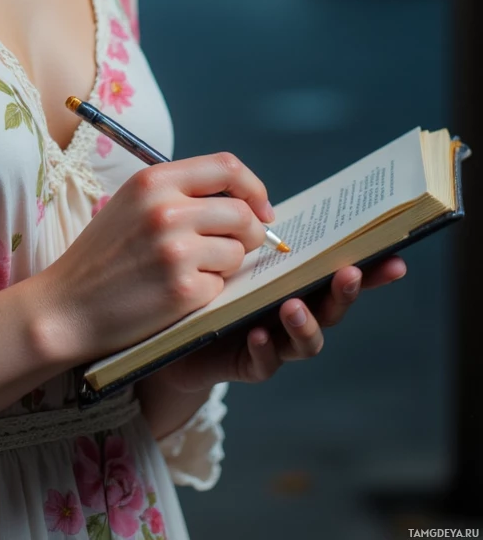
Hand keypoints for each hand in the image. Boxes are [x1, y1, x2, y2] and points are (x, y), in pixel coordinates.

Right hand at [40, 151, 272, 366]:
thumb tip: (243, 201)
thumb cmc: (104, 255)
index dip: (253, 186)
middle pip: (242, 212)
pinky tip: (178, 294)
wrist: (67, 306)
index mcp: (153, 180)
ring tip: (194, 270)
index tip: (260, 207)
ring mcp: (176, 250)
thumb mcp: (133, 204)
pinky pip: (222, 285)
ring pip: (237, 251)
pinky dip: (209, 291)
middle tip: (240, 247)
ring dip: (227, 264)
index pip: (226, 167)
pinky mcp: (183, 289)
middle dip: (251, 232)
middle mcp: (166, 210)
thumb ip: (181, 194)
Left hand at [155, 254, 408, 396]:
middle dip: (343, 293)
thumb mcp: (235, 254)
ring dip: (304, 324)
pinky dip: (265, 350)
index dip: (371, 270)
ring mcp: (276, 342)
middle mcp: (294, 314)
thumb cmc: (212, 283)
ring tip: (293, 306)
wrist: (176, 329)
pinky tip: (258, 335)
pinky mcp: (247, 364)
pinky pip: (263, 362)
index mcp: (295, 283)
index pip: (337, 273)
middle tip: (349, 273)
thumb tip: (268, 206)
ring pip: (304, 341)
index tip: (394, 258)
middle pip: (330, 307)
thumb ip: (255, 234)